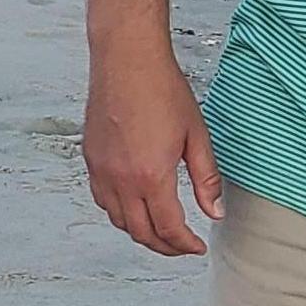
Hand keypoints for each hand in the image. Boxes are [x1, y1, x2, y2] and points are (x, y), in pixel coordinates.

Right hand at [83, 33, 222, 253]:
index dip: (185, 245)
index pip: (168, 229)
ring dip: (140, 231)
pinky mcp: (91, 158)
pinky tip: (134, 205)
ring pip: (118, 220)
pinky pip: (102, 199)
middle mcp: (121, 179)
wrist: (127, 59)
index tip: (197, 247)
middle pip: (141, 232)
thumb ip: (206, 179)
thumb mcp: (196, 136)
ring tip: (161, 229)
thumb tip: (215, 211)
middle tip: (182, 246)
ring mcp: (102, 170)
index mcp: (151, 176)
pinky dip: (119, 212)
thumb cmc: (162, 89)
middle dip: (164, 246)